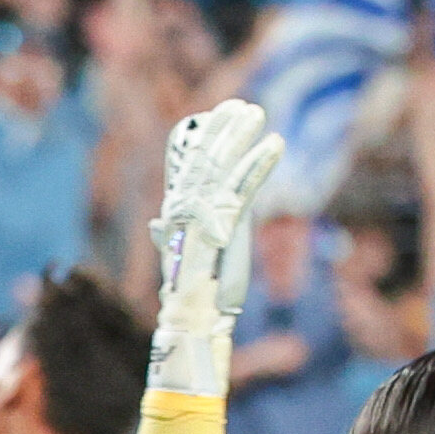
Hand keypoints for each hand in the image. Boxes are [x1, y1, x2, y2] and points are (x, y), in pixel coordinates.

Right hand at [146, 97, 284, 392]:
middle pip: (201, 158)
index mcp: (177, 214)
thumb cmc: (195, 299)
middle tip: (240, 104)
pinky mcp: (219, 230)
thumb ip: (179, 233)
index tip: (213, 114)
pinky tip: (275, 144)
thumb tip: (158, 224)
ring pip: (219, 167)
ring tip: (256, 112)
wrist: (192, 328)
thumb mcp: (189, 258)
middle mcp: (183, 211)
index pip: (184, 166)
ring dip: (238, 137)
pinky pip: (243, 189)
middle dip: (219, 129)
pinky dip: (259, 164)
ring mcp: (199, 219)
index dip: (197, 138)